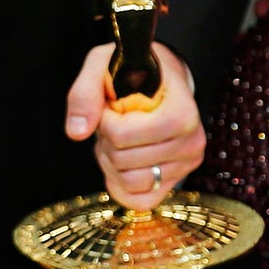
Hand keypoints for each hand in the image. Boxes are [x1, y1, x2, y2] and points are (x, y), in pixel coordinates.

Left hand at [64, 41, 204, 209]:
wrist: (159, 78)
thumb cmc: (129, 72)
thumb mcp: (99, 67)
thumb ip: (84, 94)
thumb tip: (76, 133)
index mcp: (182, 114)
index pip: (122, 135)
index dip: (105, 120)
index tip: (114, 105)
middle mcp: (192, 142)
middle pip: (121, 161)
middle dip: (106, 141)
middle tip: (117, 121)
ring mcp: (187, 164)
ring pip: (128, 182)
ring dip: (112, 161)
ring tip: (121, 137)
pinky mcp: (177, 179)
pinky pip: (139, 200)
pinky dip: (121, 185)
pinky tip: (122, 161)